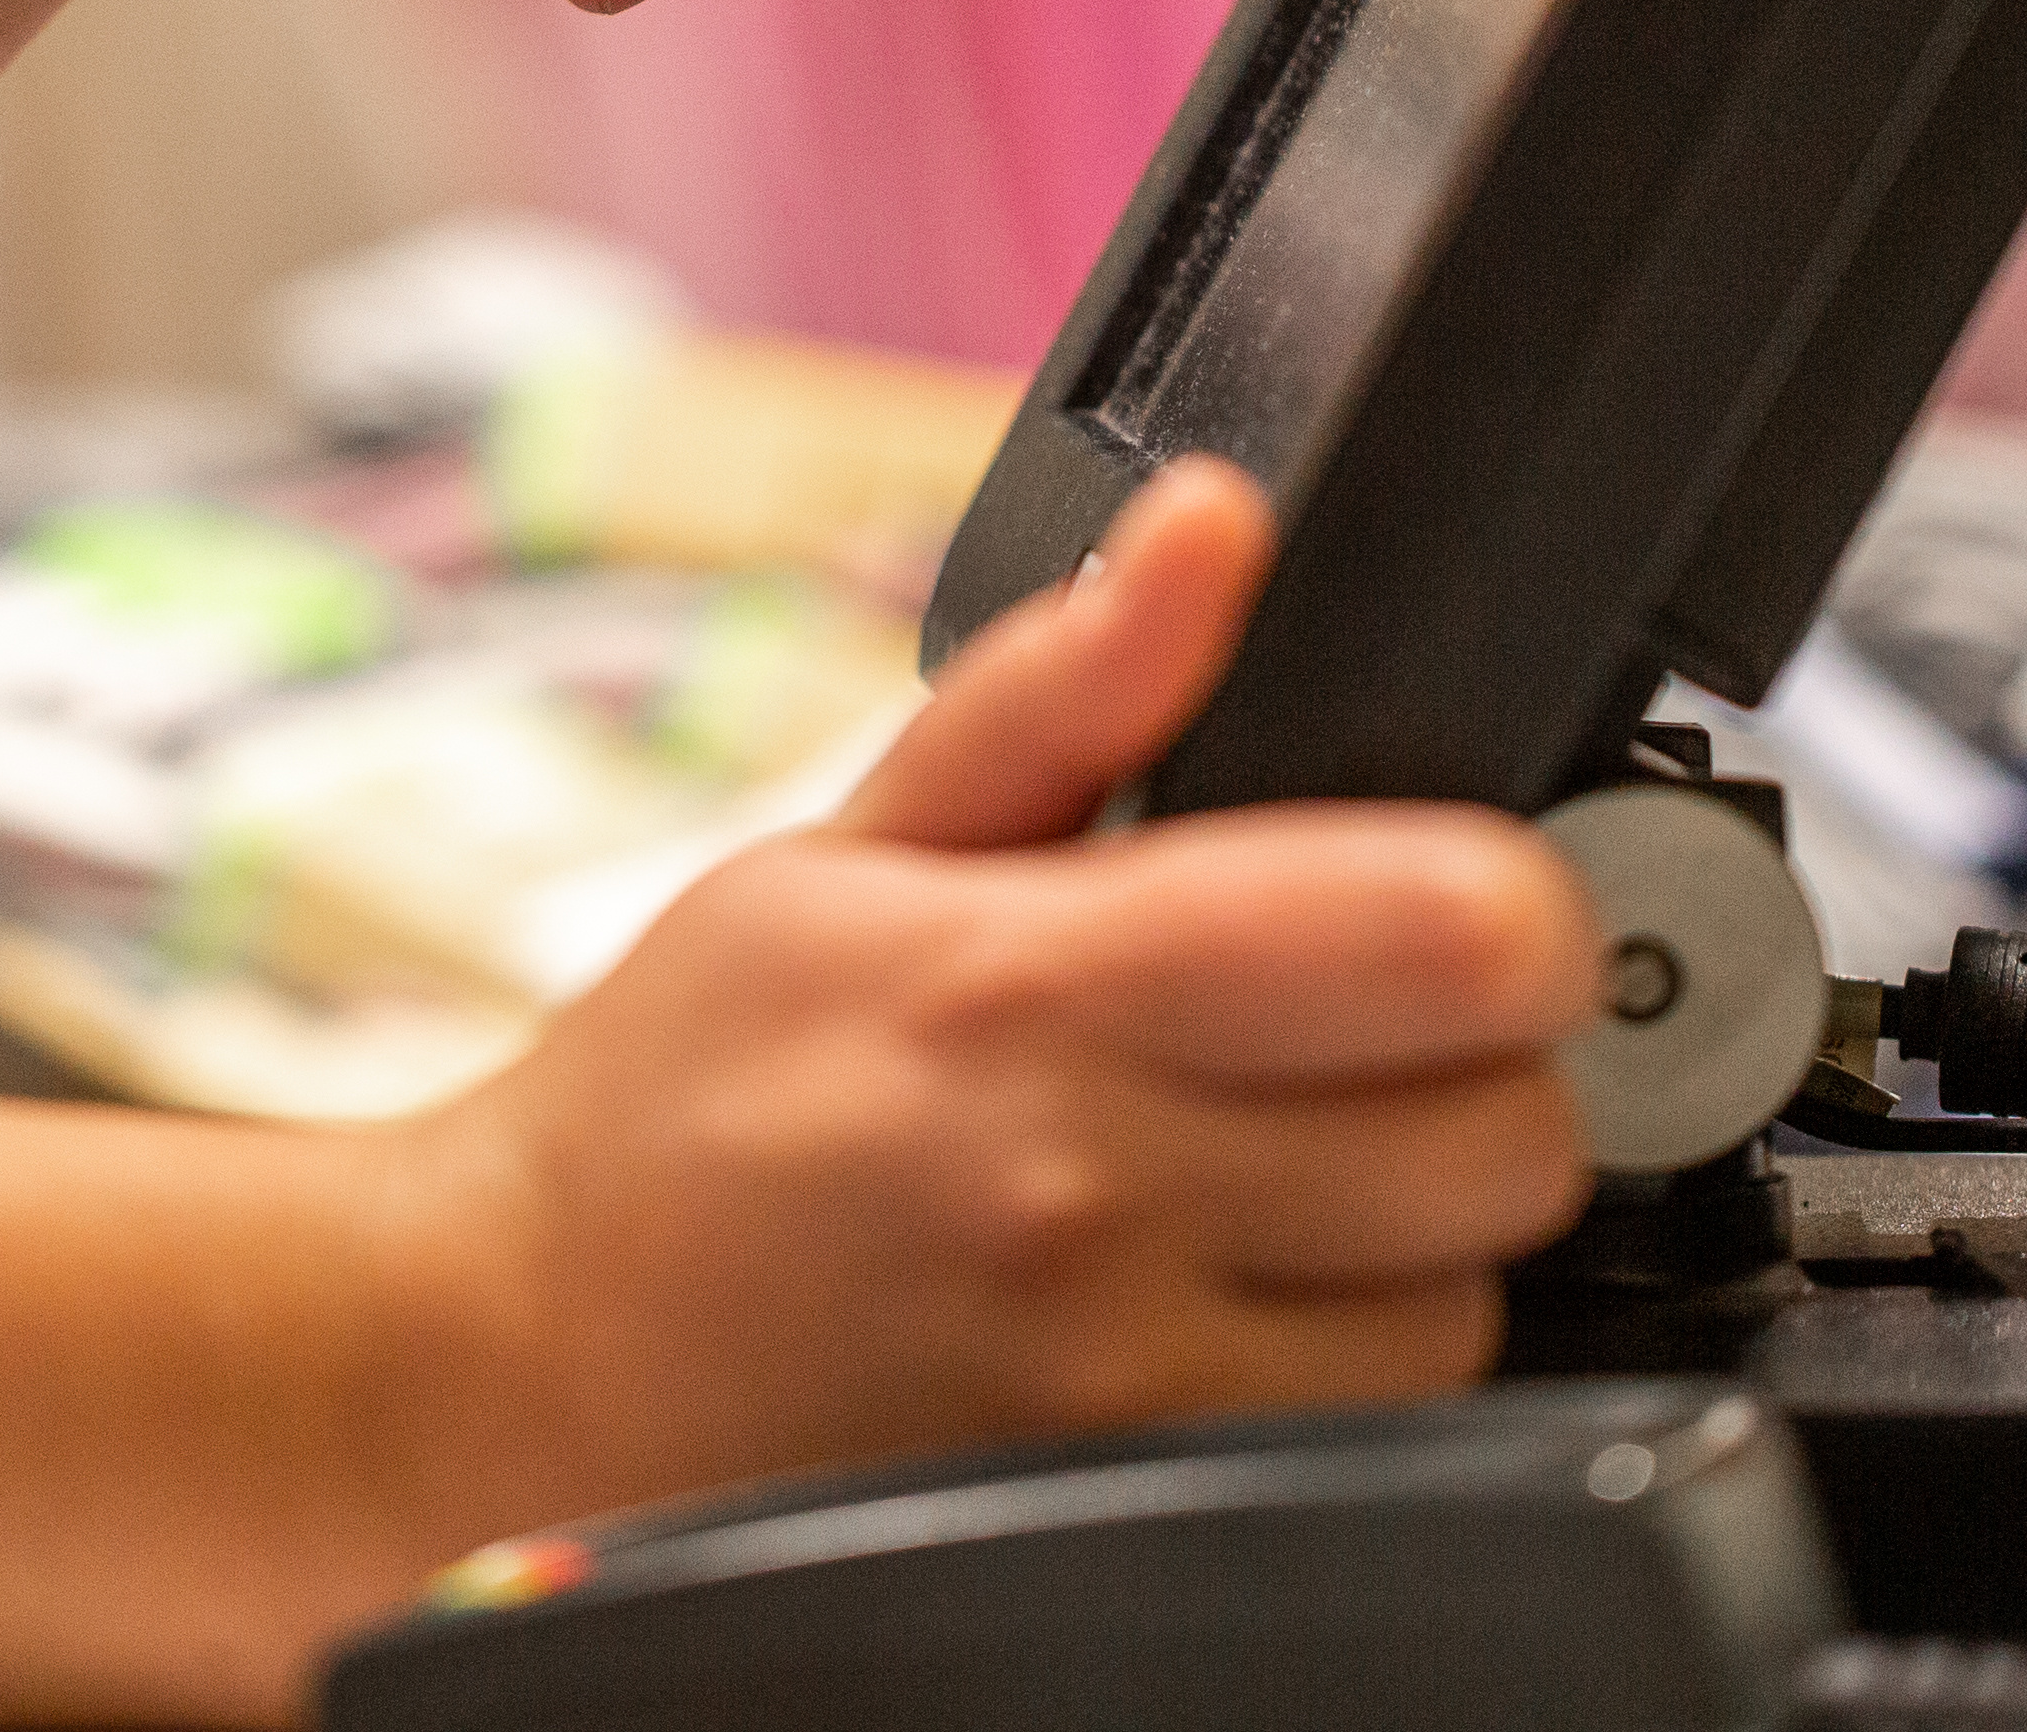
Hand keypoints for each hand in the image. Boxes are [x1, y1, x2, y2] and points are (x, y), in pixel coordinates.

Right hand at [366, 460, 1594, 1553]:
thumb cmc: (677, 1103)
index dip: (1509, 902)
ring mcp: (1120, 1373)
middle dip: (1472, 1068)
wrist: (518, 1362)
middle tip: (1359, 1035)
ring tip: (1275, 1172)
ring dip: (1416, 1234)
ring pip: (1468, 1299)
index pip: (1453, 931)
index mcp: (1034, 980)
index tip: (1459, 893)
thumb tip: (1213, 529)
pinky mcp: (1134, 1497)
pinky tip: (1234, 1295)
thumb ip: (1063, 684)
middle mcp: (1092, 1185)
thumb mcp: (844, 843)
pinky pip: (1380, 1428)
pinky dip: (1351, 1362)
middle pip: (1508, 1128)